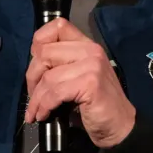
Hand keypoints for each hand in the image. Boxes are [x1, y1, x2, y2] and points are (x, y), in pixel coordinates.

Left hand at [24, 17, 135, 147]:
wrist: (120, 127)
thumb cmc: (96, 106)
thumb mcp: (78, 79)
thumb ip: (61, 66)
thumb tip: (33, 70)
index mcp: (87, 45)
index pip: (58, 26)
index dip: (39, 43)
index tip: (36, 67)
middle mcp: (90, 50)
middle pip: (45, 52)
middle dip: (32, 77)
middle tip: (33, 97)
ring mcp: (92, 65)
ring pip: (48, 76)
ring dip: (36, 98)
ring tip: (35, 112)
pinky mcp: (90, 83)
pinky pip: (55, 92)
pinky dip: (45, 106)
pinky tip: (44, 115)